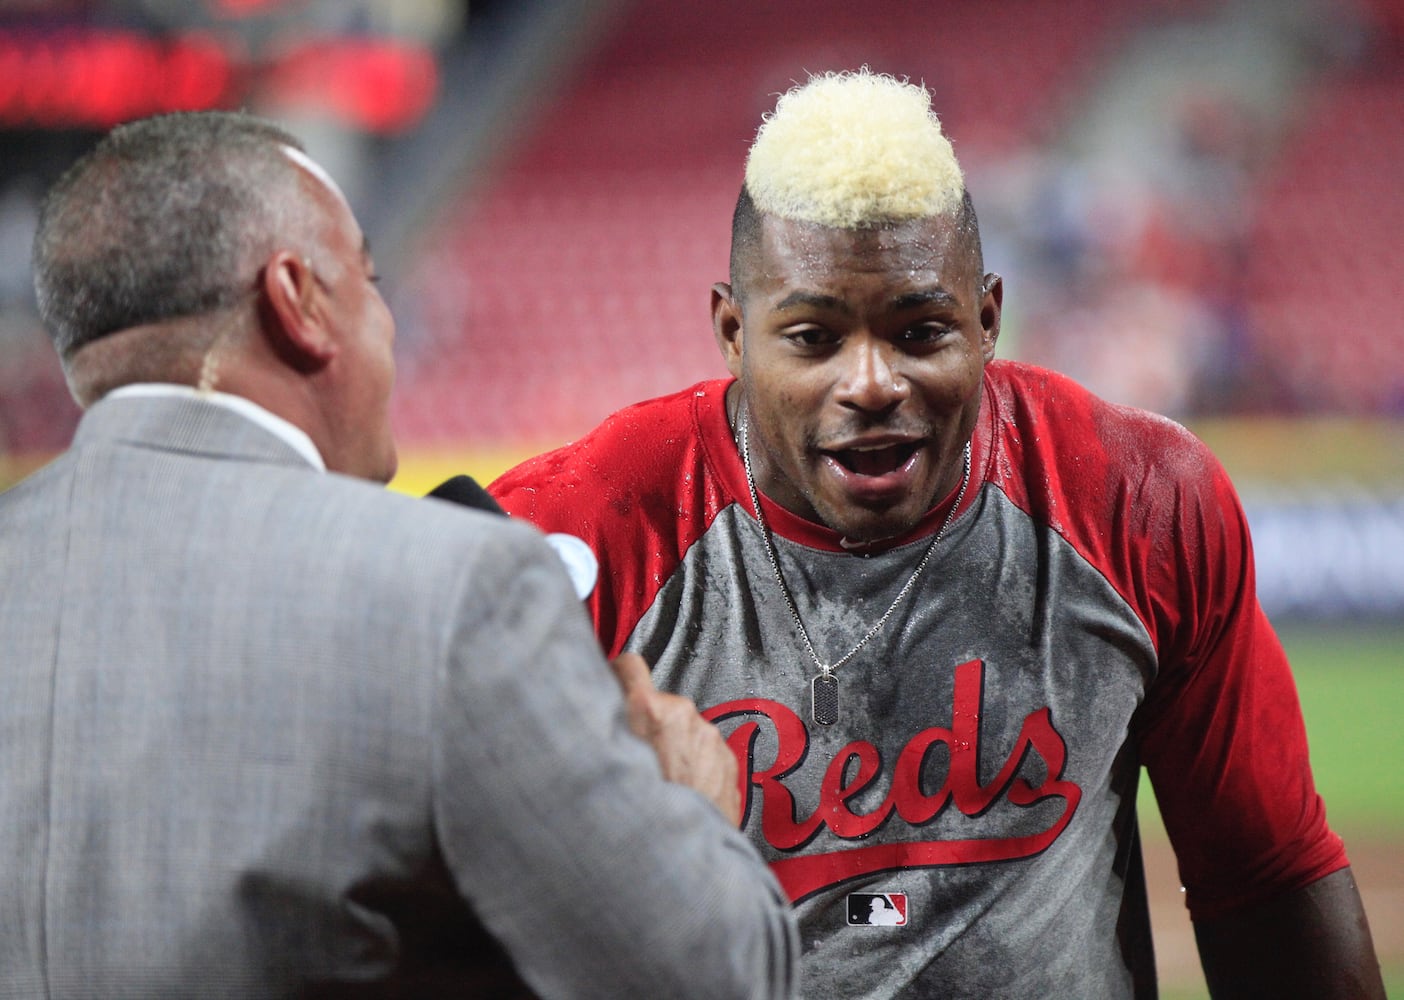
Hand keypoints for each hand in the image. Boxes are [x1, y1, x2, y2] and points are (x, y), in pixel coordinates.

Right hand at [610, 652, 741, 825]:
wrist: (682, 866)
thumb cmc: (640, 823)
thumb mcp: (602, 767)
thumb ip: (602, 730)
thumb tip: (594, 715)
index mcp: (647, 711)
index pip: (628, 665)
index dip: (617, 676)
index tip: (613, 686)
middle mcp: (683, 716)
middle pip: (658, 704)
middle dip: (645, 725)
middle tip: (632, 758)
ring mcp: (710, 739)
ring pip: (682, 730)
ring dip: (670, 748)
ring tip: (657, 784)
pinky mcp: (728, 761)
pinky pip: (703, 752)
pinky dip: (691, 766)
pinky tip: (678, 793)